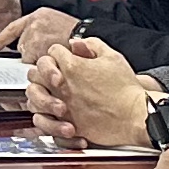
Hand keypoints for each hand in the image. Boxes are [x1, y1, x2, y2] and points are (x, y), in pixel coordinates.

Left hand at [0, 7, 78, 63]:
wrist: (89, 34)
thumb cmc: (77, 32)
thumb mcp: (56, 22)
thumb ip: (39, 30)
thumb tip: (26, 46)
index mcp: (37, 15)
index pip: (12, 28)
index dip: (1, 39)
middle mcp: (33, 24)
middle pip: (21, 46)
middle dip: (31, 53)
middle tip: (49, 53)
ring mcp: (35, 36)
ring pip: (28, 57)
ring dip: (38, 61)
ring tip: (55, 57)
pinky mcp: (38, 49)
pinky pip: (35, 64)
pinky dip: (44, 67)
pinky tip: (55, 62)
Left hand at [35, 35, 152, 147]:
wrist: (135, 116)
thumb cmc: (126, 89)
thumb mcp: (113, 57)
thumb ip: (92, 45)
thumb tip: (76, 43)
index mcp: (72, 66)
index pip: (52, 52)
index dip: (59, 53)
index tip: (65, 58)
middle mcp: (63, 86)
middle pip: (36, 72)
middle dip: (42, 71)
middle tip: (50, 74)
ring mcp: (62, 106)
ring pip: (33, 97)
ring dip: (39, 93)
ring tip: (47, 93)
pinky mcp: (66, 124)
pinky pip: (42, 120)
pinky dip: (42, 116)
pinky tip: (49, 113)